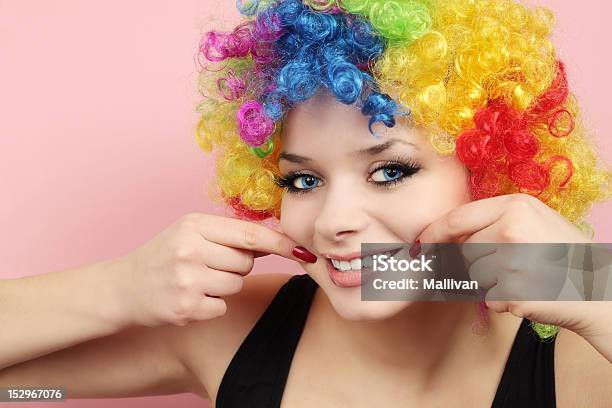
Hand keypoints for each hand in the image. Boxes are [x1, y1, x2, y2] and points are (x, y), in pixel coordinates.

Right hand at [115, 213, 316, 327]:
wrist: (122, 288)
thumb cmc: (164, 256)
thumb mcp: (190, 233)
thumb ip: (229, 235)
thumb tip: (274, 241)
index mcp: (194, 225)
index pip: (250, 235)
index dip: (281, 244)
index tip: (303, 252)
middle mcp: (191, 249)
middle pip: (246, 262)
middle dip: (236, 266)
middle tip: (208, 265)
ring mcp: (188, 280)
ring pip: (236, 284)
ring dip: (224, 285)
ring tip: (197, 280)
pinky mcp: (187, 307)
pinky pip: (222, 306)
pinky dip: (212, 304)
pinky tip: (190, 297)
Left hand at [416, 193, 611, 361]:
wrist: (599, 289)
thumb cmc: (563, 254)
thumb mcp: (533, 220)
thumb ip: (494, 221)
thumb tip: (447, 235)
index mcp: (515, 206)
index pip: (457, 218)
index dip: (434, 233)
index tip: (421, 244)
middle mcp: (511, 229)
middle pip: (465, 250)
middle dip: (480, 262)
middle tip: (514, 264)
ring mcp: (512, 261)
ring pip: (475, 275)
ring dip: (492, 283)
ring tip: (525, 277)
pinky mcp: (514, 291)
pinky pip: (489, 298)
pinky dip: (504, 301)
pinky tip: (529, 292)